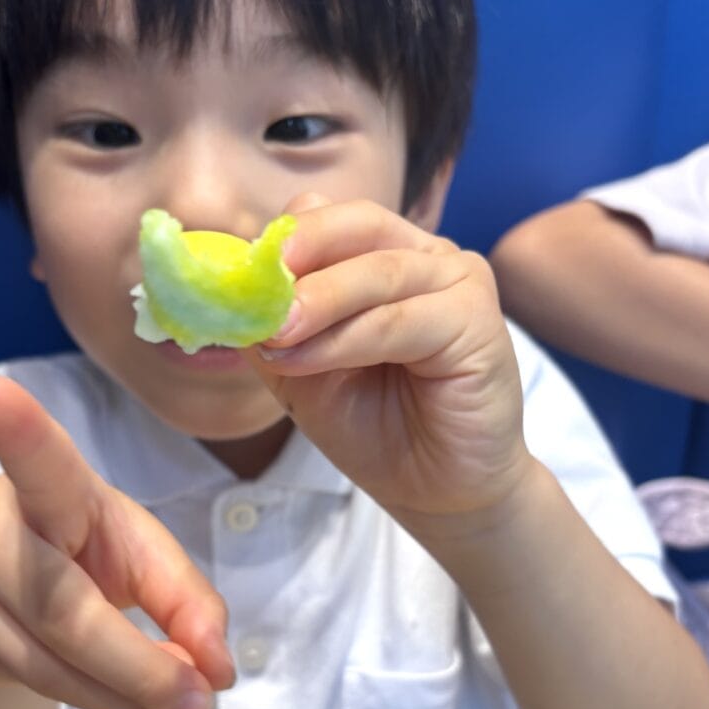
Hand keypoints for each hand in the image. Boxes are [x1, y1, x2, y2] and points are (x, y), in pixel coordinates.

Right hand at [0, 376, 234, 708]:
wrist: (10, 601)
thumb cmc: (89, 555)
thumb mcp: (144, 559)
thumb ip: (187, 602)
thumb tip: (219, 667)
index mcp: (52, 485)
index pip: (40, 461)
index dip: (17, 431)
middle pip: (64, 606)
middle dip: (141, 664)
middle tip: (205, 700)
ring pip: (51, 660)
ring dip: (129, 694)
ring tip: (187, 706)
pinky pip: (37, 684)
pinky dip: (105, 702)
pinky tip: (142, 705)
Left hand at [248, 196, 531, 536]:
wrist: (436, 490)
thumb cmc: (375, 426)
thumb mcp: (302, 370)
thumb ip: (273, 326)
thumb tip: (230, 293)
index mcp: (384, 255)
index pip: (330, 218)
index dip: (283, 241)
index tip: (234, 275)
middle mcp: (425, 257)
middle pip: (358, 224)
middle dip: (301, 253)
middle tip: (253, 288)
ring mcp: (457, 282)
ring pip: (377, 271)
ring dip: (317, 303)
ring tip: (273, 336)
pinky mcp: (478, 320)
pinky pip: (400, 319)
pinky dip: (344, 340)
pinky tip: (303, 363)